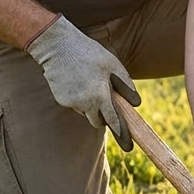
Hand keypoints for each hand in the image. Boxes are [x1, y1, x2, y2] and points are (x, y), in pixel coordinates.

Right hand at [26, 16, 139, 150]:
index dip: (122, 133)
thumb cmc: (90, 53)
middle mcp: (85, 104)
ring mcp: (71, 103)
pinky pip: (75, 104)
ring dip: (91, 104)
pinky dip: (79, 98)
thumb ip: (126, 85)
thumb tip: (136, 104)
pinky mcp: (61, 99)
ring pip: (86, 112)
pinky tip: (76, 80)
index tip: (129, 147)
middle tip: (105, 101)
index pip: (113, 121)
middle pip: (98, 122)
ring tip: (89, 80)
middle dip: (104, 116)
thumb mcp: (113, 64)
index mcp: (100, 95)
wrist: (57, 46)